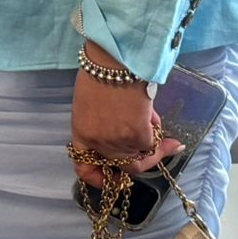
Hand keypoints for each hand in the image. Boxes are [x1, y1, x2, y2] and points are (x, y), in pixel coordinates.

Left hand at [70, 44, 179, 187]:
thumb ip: (104, 124)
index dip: (99, 178)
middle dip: (143, 158)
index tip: (113, 177)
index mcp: (81, 132)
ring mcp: (117, 141)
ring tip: (154, 118)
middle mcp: (98, 142)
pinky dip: (157, 132)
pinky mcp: (137, 135)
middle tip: (156, 148)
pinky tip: (155, 114)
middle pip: (123, 165)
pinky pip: (151, 142)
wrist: (115, 60)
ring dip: (152, 141)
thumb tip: (128, 135)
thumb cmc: (101, 72)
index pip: (84, 168)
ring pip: (141, 155)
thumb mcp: (92, 103)